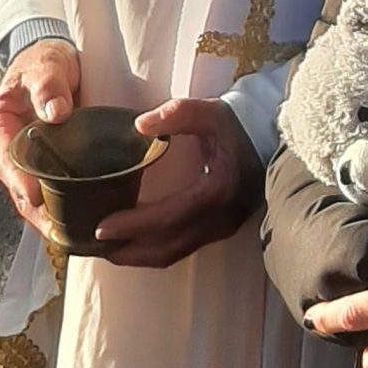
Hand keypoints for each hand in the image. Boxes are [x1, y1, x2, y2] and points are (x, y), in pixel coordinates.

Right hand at [0, 37, 81, 240]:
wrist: (53, 60)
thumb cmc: (44, 60)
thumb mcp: (46, 64)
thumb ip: (48, 84)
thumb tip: (55, 113)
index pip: (4, 158)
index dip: (18, 180)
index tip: (35, 197)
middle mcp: (7, 147)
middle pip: (17, 186)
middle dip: (36, 212)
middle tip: (59, 232)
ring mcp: (25, 159)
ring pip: (32, 195)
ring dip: (48, 217)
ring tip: (69, 237)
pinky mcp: (45, 163)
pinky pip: (49, 190)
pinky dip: (60, 207)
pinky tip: (76, 223)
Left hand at [92, 97, 264, 268]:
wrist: (273, 138)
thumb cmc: (239, 125)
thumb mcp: (210, 112)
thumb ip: (177, 115)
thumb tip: (139, 125)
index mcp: (216, 191)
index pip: (167, 218)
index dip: (133, 226)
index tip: (101, 227)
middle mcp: (220, 218)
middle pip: (167, 248)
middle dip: (128, 251)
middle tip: (94, 245)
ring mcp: (222, 228)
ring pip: (174, 253)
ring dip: (139, 255)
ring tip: (108, 250)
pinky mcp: (221, 230)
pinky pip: (182, 248)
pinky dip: (155, 250)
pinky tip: (135, 243)